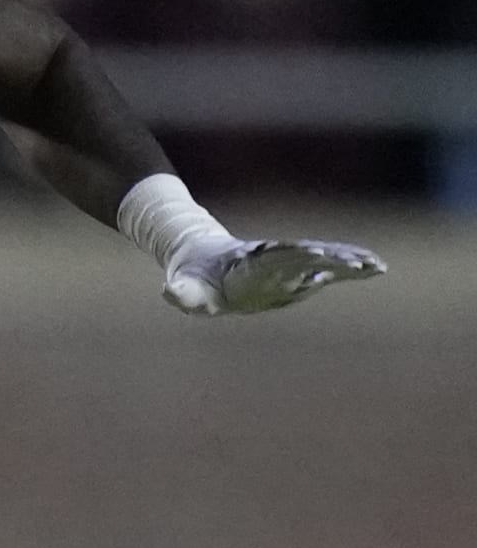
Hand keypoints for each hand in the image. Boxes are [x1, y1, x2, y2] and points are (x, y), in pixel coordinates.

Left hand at [163, 236, 385, 316]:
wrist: (203, 256)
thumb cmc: (194, 277)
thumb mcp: (184, 287)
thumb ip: (181, 293)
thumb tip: (170, 294)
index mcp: (250, 261)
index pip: (275, 257)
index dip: (295, 255)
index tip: (316, 252)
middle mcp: (275, 257)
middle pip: (306, 256)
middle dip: (330, 259)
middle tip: (355, 263)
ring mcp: (289, 262)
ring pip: (323, 260)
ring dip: (348, 262)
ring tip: (375, 266)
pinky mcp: (299, 269)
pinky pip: (329, 269)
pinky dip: (352, 268)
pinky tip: (376, 269)